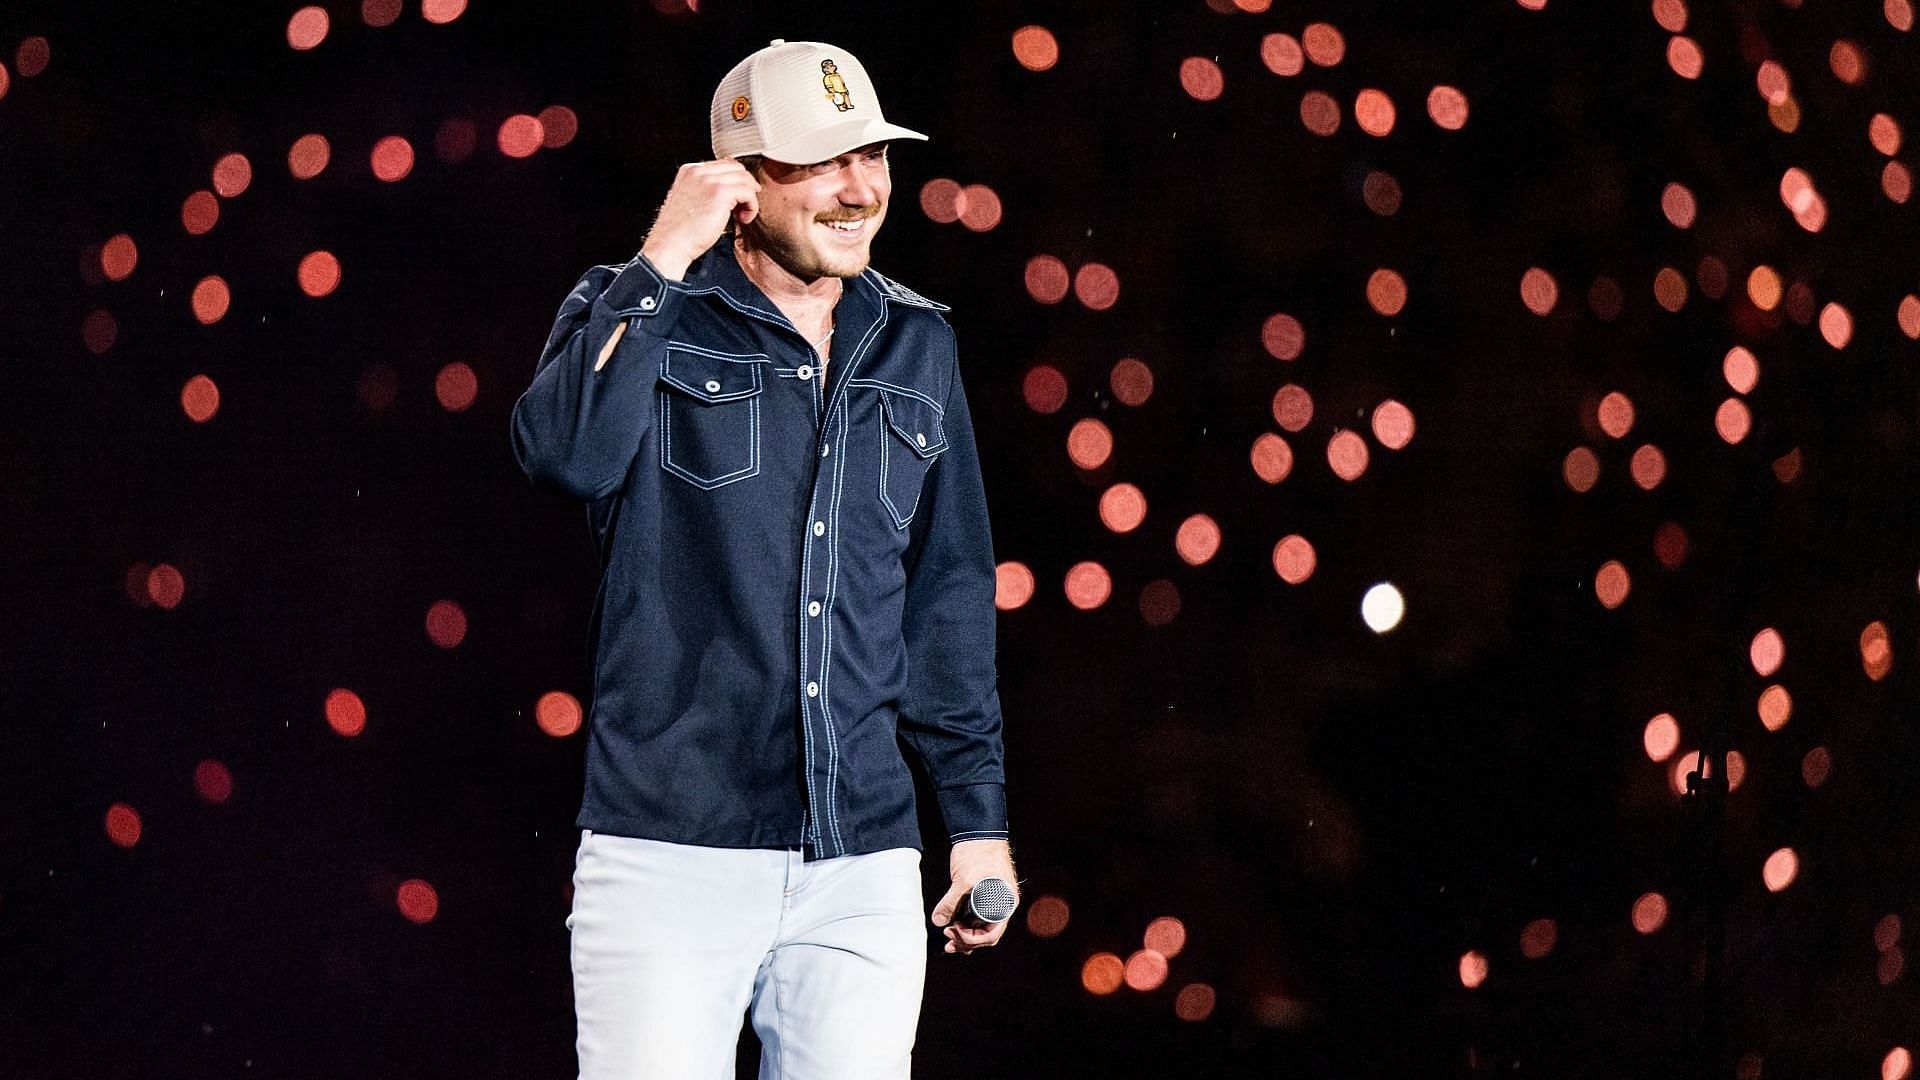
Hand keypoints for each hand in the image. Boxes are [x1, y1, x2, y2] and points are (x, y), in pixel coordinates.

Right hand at [639, 160, 760, 280]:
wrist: (671, 243)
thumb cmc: (679, 230)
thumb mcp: (689, 200)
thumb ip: (704, 190)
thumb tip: (728, 191)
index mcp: (690, 171)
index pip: (724, 165)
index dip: (735, 181)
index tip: (739, 197)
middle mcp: (699, 171)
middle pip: (737, 168)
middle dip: (745, 186)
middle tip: (744, 205)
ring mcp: (709, 180)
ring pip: (745, 179)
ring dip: (749, 198)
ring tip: (742, 215)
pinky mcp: (720, 193)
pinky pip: (748, 192)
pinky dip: (752, 206)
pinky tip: (743, 219)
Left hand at [930, 839, 1018, 954]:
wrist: (979, 831)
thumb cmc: (978, 852)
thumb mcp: (962, 880)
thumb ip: (950, 902)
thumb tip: (939, 921)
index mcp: (1004, 904)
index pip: (991, 935)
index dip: (970, 939)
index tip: (953, 931)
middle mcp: (1002, 905)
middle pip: (986, 935)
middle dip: (966, 941)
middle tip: (947, 940)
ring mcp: (993, 900)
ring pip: (981, 927)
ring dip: (965, 934)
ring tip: (948, 936)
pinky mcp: (983, 895)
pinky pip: (976, 916)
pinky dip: (965, 922)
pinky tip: (952, 924)